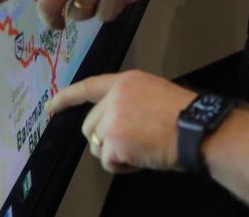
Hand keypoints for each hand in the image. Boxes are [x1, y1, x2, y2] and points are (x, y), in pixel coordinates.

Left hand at [47, 71, 195, 173]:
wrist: (197, 129)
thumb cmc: (185, 117)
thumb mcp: (154, 95)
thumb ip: (130, 103)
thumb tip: (116, 124)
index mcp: (127, 81)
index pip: (89, 86)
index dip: (67, 97)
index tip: (51, 107)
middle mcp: (116, 96)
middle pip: (90, 126)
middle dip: (105, 140)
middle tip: (133, 143)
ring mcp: (113, 117)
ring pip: (97, 145)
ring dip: (115, 154)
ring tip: (142, 149)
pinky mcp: (114, 139)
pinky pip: (108, 162)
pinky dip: (122, 166)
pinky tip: (142, 158)